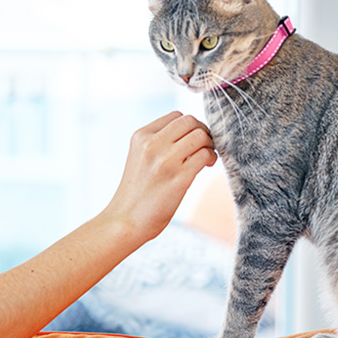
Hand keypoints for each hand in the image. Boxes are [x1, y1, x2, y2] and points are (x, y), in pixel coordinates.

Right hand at [104, 111, 215, 242]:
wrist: (125, 221)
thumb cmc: (136, 193)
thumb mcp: (139, 158)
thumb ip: (159, 142)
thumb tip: (193, 134)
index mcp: (140, 136)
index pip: (175, 116)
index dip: (189, 126)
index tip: (191, 140)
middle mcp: (151, 144)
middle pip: (190, 121)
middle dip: (202, 131)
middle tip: (204, 147)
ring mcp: (165, 161)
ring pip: (200, 135)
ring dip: (209, 144)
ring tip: (206, 157)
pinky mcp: (179, 178)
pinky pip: (205, 155)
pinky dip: (211, 158)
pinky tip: (207, 166)